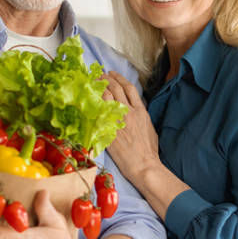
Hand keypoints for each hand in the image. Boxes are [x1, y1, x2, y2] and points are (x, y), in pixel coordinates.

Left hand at [102, 70, 160, 184]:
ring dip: (98, 88)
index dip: (119, 78)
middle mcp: (128, 112)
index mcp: (141, 111)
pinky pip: (98, 112)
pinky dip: (93, 103)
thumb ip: (140, 116)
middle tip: (99, 75)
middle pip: (116, 89)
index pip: (129, 88)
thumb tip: (134, 110)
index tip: (112, 74)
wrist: (143, 164)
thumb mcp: (149, 127)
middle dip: (106, 79)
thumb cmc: (148, 151)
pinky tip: (89, 99)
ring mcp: (117, 121)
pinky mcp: (107, 130)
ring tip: (93, 83)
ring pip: (106, 97)